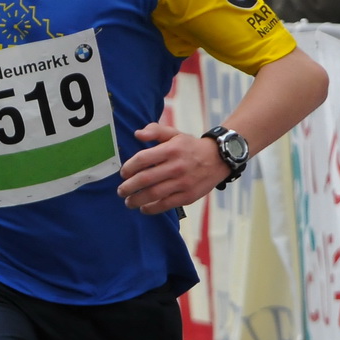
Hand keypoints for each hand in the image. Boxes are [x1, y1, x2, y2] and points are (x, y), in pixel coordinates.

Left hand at [116, 122, 231, 214]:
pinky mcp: (188, 196)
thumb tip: (137, 134)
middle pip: (145, 179)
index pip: (143, 159)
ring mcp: (183, 182)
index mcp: (171, 149)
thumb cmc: (190, 147)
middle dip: (128, 187)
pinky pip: (166, 204)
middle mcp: (176, 166)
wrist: (218, 159)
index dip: (129, 167)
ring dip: (137, 200)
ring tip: (128, 202)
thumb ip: (155, 131)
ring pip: (154, 194)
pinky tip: (144, 208)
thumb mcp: (174, 134)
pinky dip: (152, 208)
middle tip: (120, 191)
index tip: (123, 173)